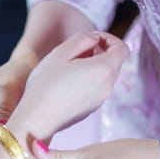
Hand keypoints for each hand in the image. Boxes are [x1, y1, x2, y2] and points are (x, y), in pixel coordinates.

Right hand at [11, 31, 128, 141]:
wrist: (37, 119)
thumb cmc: (46, 84)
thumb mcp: (61, 52)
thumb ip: (83, 39)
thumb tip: (94, 40)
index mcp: (104, 70)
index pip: (122, 49)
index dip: (110, 39)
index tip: (93, 39)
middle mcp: (108, 87)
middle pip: (114, 63)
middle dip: (100, 52)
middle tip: (77, 52)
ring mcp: (100, 100)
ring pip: (104, 76)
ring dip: (93, 67)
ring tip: (69, 67)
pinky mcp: (91, 110)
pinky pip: (96, 89)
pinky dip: (88, 81)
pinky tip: (66, 83)